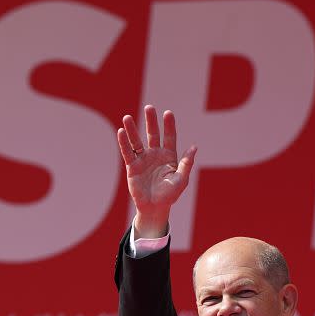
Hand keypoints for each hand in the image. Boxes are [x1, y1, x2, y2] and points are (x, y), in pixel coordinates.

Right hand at [117, 105, 196, 238]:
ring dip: (132, 130)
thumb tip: (194, 147)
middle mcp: (156, 155)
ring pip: (137, 141)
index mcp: (169, 157)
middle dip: (151, 121)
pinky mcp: (132, 166)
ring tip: (127, 118)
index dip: (169, 126)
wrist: (154, 207)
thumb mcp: (181, 180)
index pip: (170, 137)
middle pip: (153, 134)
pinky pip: (128, 152)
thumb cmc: (170, 195)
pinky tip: (121, 132)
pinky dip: (124, 143)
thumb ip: (186, 164)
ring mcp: (143, 160)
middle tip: (149, 108)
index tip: (168, 113)